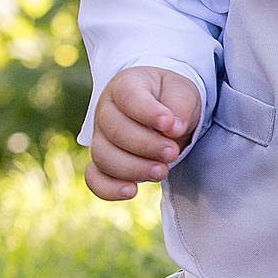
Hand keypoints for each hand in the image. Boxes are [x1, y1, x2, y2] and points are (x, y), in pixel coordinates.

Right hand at [85, 67, 201, 201]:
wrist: (165, 113)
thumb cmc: (171, 98)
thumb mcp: (183, 91)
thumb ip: (180, 104)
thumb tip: (174, 127)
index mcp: (125, 85)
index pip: (129, 97)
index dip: (148, 112)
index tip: (170, 124)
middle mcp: (107, 111)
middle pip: (115, 131)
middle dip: (146, 146)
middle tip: (172, 152)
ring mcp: (101, 137)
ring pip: (103, 157)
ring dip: (134, 169)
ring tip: (162, 171)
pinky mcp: (103, 162)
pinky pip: (94, 178)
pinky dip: (109, 188)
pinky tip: (132, 191)